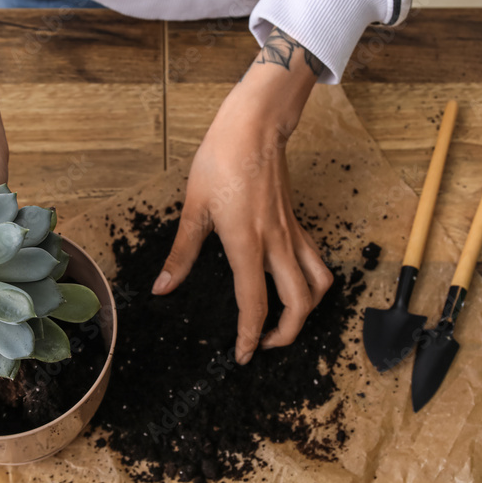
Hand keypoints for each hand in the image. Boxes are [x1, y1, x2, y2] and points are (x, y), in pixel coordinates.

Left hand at [152, 27, 332, 363]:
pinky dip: (312, 282)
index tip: (244, 356)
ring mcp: (291, 233)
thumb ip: (181, 254)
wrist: (255, 126)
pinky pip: (315, 260)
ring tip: (285, 320)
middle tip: (264, 344)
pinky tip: (292, 284)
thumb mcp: (194, 208)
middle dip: (287, 334)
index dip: (251, 337)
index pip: (254, 304)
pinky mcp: (297, 222)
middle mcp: (276, 244)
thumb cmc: (221, 159)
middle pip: (299, 304)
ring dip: (307, 310)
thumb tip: (163, 287)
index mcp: (246, 244)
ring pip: (318, 284)